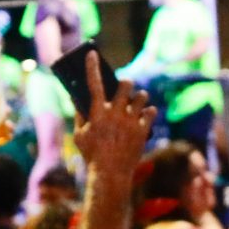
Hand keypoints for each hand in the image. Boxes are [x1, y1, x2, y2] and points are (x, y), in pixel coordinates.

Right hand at [75, 56, 150, 185]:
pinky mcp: (143, 131)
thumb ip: (79, 115)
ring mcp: (130, 121)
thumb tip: (77, 99)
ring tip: (137, 102)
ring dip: (140, 97)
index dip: (92, 67)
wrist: (110, 174)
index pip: (93, 83)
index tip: (92, 54)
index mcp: (97, 113)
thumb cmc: (92, 155)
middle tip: (125, 88)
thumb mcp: (80, 135)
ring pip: (142, 97)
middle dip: (125, 84)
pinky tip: (145, 114)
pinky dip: (149, 112)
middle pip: (125, 85)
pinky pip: (151, 112)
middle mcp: (115, 113)